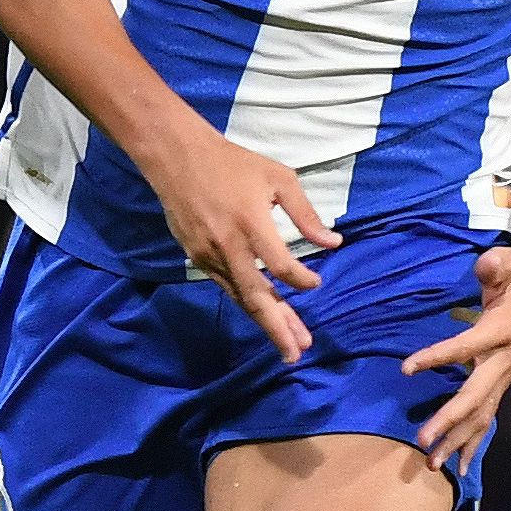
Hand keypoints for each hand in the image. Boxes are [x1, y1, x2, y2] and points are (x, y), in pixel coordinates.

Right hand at [152, 124, 336, 360]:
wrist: (178, 158)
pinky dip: (246, 303)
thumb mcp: (279, 178)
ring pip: (241, 298)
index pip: (280, 266)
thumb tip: (333, 243)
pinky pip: (227, 287)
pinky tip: (262, 315)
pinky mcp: (197, 258)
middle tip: (297, 352)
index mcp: (251, 223)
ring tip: (287, 346)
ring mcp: (209, 256)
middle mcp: (228, 246)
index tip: (315, 284)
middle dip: (278, 327)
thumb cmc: (234, 164)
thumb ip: (305, 214)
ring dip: (265, 323)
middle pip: (256, 296)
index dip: (300, 280)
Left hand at [404, 245, 510, 469]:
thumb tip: (487, 266)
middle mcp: (504, 360)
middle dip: (449, 421)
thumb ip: (496, 266)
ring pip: (482, 416)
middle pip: (476, 397)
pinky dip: (473, 442)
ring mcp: (505, 375)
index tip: (406, 368)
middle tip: (422, 440)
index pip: (465, 348)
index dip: (437, 357)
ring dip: (458, 441)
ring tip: (434, 464)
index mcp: (502, 331)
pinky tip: (460, 465)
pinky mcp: (502, 381)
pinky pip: (487, 417)